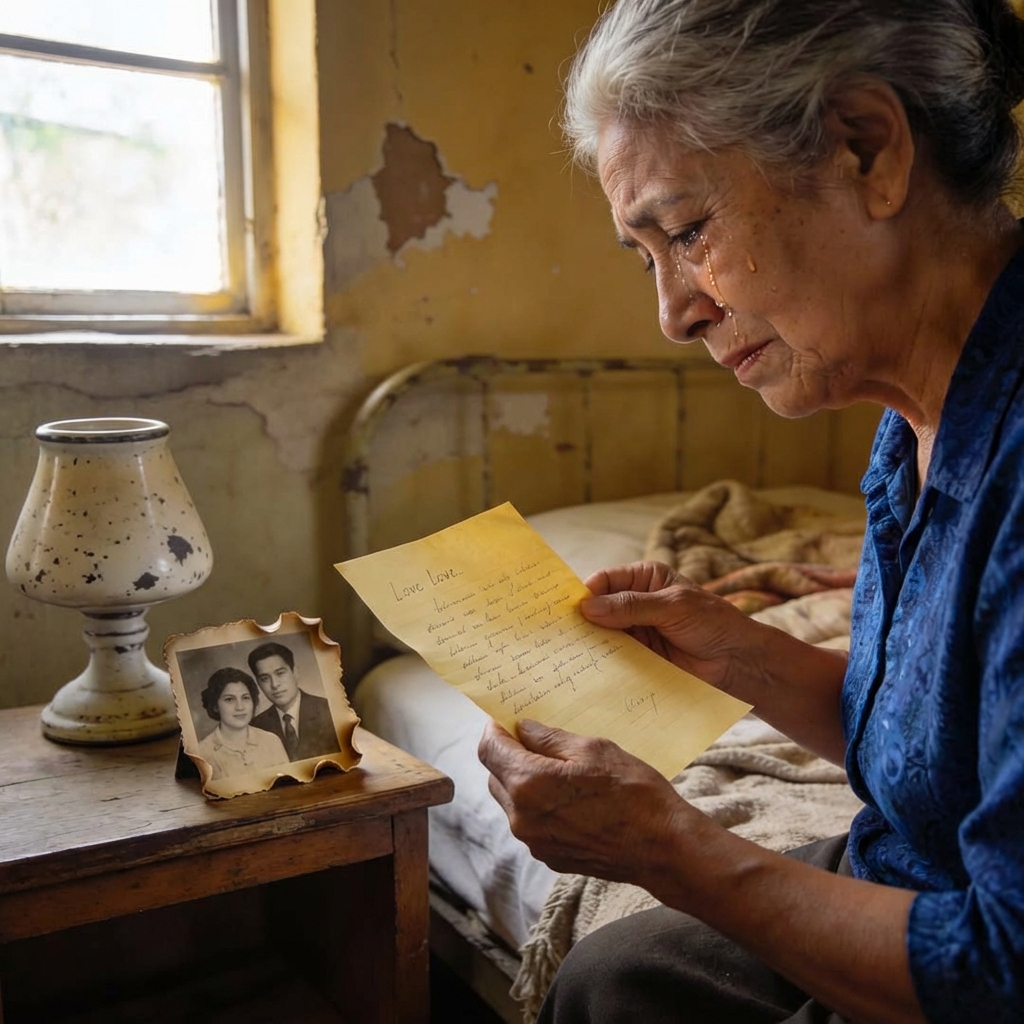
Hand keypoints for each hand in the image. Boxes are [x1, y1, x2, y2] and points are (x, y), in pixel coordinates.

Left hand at [478, 718, 695, 882]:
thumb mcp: (594, 750)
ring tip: (555, 769)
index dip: (494, 730)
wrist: (662, 849)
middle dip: (507, 755)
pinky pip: (530, 823)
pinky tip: (568, 797)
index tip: (504, 720)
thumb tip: (523, 729)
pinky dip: (537, 806)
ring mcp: (534, 842)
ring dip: (521, 781)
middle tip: (533, 740)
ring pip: (511, 802)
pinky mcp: (549, 857)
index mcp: (529, 784)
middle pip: (495, 776)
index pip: (489, 750)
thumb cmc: (633, 793)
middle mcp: (522, 818)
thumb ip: (549, 738)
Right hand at [581, 561, 758, 694]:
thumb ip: (631, 606)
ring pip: (603, 634)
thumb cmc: (713, 623)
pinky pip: (614, 657)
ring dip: (589, 643)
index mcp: (644, 579)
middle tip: (558, 634)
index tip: (565, 610)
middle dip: (582, 620)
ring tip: (567, 654)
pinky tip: (587, 670)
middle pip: (599, 608)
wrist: (737, 662)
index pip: (605, 581)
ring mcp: (636, 631)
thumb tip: (588, 607)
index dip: (585, 594)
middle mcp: (636, 603)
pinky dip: (602, 662)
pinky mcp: (639, 657)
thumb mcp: (673, 607)